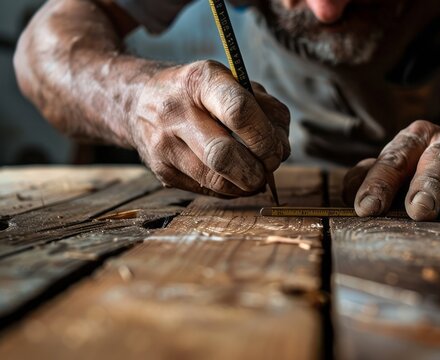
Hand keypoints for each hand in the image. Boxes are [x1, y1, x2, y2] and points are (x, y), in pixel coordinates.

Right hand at [129, 60, 289, 196]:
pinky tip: (233, 175)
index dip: (264, 137)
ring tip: (253, 173)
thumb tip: (282, 149)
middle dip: (257, 170)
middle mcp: (176, 112)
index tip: (275, 148)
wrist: (138, 100)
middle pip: (224, 155)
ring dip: (247, 184)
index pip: (239, 111)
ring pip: (217, 181)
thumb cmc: (201, 93)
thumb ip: (265, 109)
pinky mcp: (163, 172)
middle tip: (268, 167)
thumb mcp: (233, 81)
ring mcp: (165, 145)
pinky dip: (231, 189)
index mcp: (200, 80)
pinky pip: (209, 191)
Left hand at [343, 120, 439, 220]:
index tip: (366, 209)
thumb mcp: (401, 168)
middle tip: (418, 211)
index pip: (394, 159)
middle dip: (426, 184)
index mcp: (415, 141)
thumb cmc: (432, 169)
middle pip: (436, 160)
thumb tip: (349, 194)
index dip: (379, 184)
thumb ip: (372, 178)